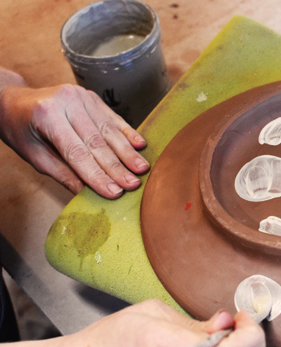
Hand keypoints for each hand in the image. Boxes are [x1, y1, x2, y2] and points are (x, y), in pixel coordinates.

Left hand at [0, 77, 149, 198]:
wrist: (14, 100)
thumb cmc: (21, 130)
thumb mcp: (34, 156)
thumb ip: (62, 173)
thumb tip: (87, 193)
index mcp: (47, 116)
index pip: (77, 153)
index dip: (97, 175)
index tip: (114, 192)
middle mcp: (66, 102)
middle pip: (97, 142)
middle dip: (117, 166)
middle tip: (133, 184)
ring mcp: (81, 96)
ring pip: (109, 130)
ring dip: (127, 152)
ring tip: (142, 169)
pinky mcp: (91, 96)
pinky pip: (112, 117)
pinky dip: (127, 132)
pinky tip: (140, 145)